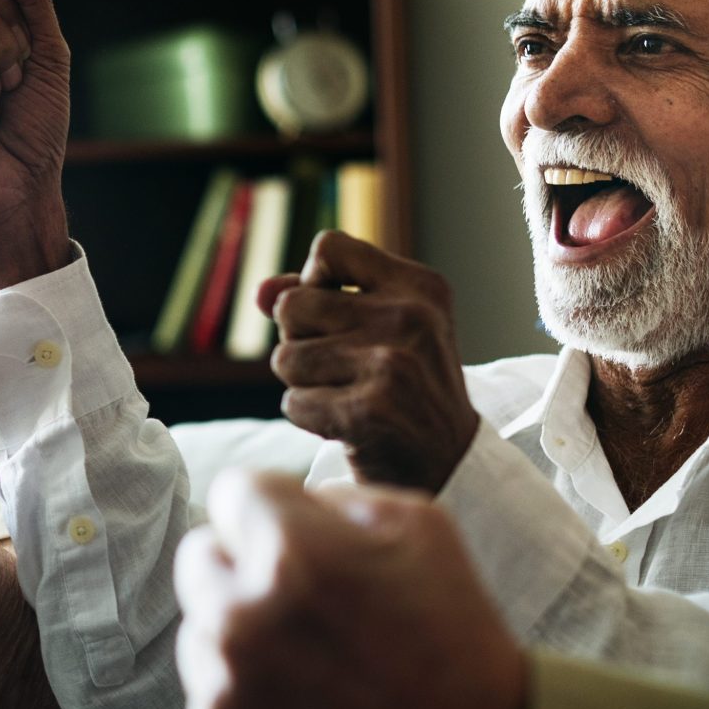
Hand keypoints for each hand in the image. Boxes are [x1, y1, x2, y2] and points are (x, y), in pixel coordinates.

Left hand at [175, 469, 528, 708]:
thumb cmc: (455, 636)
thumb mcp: (421, 525)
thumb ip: (332, 496)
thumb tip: (278, 502)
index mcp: (289, 553)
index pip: (230, 493)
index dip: (270, 511)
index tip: (296, 539)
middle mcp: (240, 620)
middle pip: (198, 559)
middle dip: (242, 569)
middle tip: (302, 605)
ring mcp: (223, 694)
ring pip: (199, 635)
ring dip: (240, 641)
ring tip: (314, 670)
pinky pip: (209, 706)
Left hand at [256, 230, 477, 490]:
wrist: (449, 461)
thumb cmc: (403, 385)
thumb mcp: (379, 327)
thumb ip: (316, 298)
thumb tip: (259, 293)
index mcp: (419, 286)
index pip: (329, 248)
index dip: (311, 281)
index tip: (331, 313)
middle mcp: (411, 317)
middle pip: (292, 305)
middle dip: (299, 340)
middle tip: (340, 366)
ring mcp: (391, 364)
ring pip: (285, 358)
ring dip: (303, 383)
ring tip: (345, 395)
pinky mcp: (369, 410)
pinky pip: (293, 403)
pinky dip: (308, 417)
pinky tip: (346, 424)